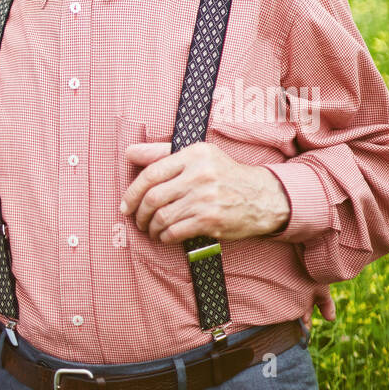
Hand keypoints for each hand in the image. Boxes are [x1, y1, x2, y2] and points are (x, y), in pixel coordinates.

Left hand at [120, 141, 290, 243]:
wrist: (262, 197)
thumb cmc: (224, 174)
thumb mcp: (198, 155)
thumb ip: (162, 153)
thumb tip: (130, 153)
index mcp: (193, 154)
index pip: (151, 172)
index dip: (132, 191)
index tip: (126, 204)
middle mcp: (199, 174)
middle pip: (153, 197)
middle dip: (139, 213)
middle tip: (138, 220)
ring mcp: (206, 198)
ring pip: (163, 217)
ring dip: (152, 227)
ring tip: (152, 230)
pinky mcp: (211, 220)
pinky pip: (176, 231)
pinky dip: (165, 236)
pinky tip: (165, 236)